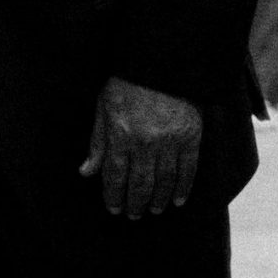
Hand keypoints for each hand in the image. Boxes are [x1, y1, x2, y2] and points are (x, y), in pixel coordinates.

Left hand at [80, 76, 202, 219]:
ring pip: (164, 181)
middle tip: (133, 215)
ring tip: (154, 210)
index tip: (113, 208)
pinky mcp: (191, 137)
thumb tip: (86, 171)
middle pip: (141, 184)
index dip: (113, 196)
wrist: (162, 62)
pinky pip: (188, 170)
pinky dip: (183, 188)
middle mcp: (146, 143)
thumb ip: (97, 142)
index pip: (115, 176)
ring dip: (158, 199)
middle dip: (135, 203)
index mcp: (121, 135)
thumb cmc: (127, 82)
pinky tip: (177, 200)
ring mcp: (171, 142)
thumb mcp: (103, 108)